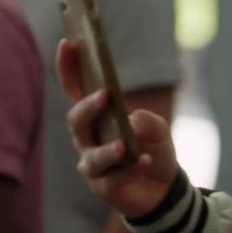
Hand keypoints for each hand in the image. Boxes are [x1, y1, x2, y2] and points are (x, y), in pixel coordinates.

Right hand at [56, 39, 178, 217]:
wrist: (164, 188)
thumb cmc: (151, 149)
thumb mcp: (156, 127)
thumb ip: (146, 119)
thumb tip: (130, 123)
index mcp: (95, 117)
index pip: (75, 89)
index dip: (68, 67)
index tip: (68, 43)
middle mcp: (87, 139)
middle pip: (76, 122)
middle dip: (87, 108)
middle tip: (105, 95)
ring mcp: (93, 165)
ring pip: (91, 156)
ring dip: (107, 150)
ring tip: (124, 147)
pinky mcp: (105, 188)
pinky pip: (112, 180)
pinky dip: (129, 170)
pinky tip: (143, 162)